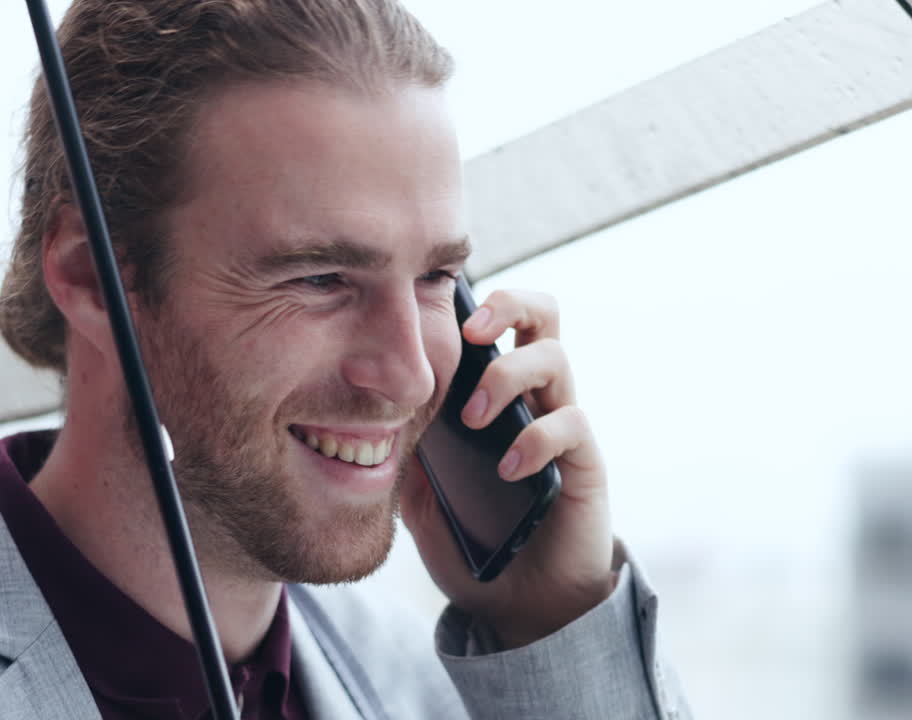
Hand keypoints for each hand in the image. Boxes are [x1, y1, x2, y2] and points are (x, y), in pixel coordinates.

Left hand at [400, 289, 614, 648]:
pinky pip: (571, 425)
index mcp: (496, 393)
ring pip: (556, 358)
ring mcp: (561, 427)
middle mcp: (534, 398)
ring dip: (508, 376)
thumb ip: (403, 453)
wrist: (517, 605)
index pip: (497, 322)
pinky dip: (536, 438)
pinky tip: (507, 468)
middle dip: (508, 305)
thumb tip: (366, 418)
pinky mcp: (585, 465)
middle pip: (543, 314)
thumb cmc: (471, 540)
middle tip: (470, 332)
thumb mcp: (419, 494)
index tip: (432, 311)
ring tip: (474, 417)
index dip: (474, 302)